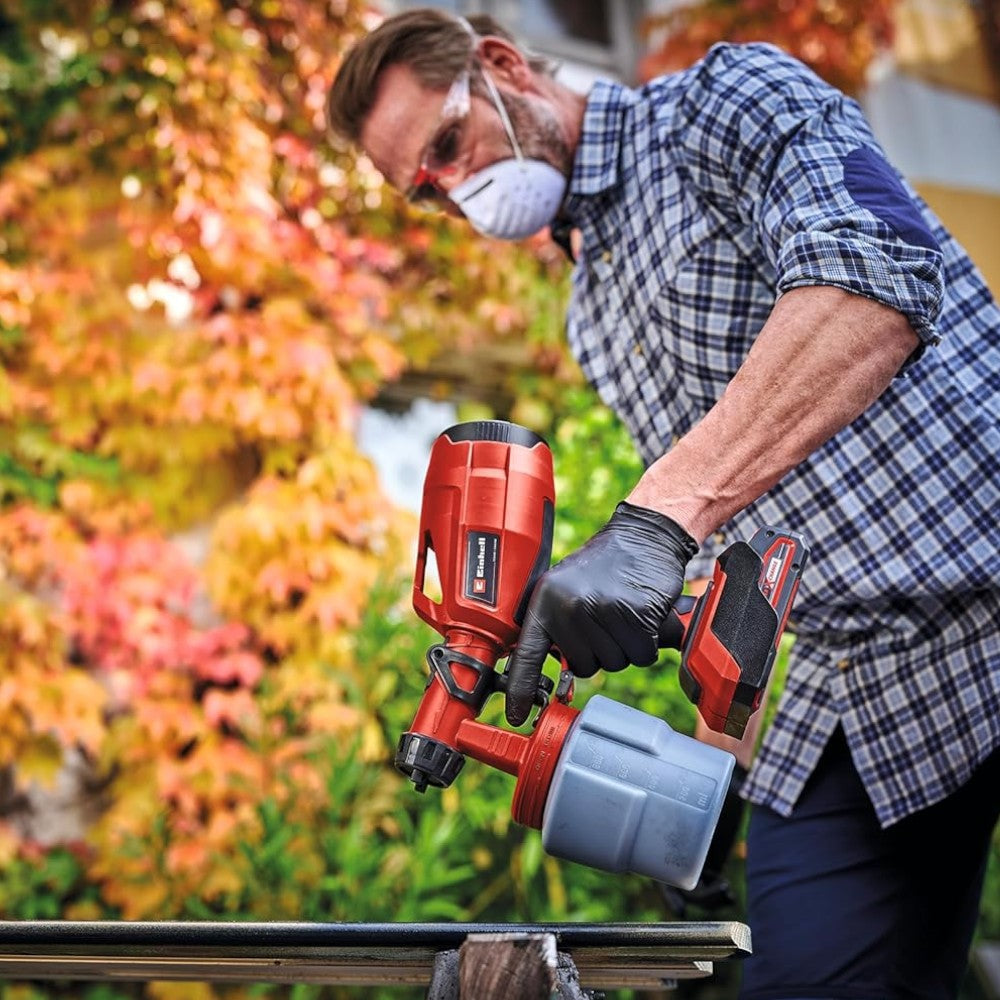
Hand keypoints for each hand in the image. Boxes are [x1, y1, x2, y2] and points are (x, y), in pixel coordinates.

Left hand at [504, 501, 697, 725]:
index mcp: (546, 601)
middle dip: (602, 650)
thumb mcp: (566, 589)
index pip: (528, 655)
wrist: (643, 536)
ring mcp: (603, 609)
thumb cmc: (604, 567)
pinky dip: (649, 641)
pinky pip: (643, 654)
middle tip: (607, 618)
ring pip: (617, 663)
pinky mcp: (636, 612)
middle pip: (587, 667)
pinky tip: (644, 614)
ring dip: (627, 646)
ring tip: (624, 612)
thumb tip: (547, 672)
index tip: (518, 715)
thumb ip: (555, 627)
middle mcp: (570, 606)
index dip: (522, 688)